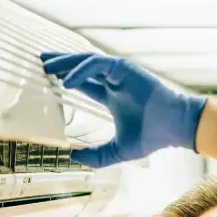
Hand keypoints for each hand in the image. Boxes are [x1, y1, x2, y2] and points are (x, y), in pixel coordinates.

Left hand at [40, 51, 207, 167]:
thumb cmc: (153, 136)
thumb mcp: (118, 151)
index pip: (84, 82)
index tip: (47, 76)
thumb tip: (72, 156)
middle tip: (40, 59)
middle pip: (82, 66)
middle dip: (61, 62)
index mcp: (113, 96)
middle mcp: (115, 81)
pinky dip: (81, 71)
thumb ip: (96, 155)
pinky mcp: (126, 68)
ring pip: (87, 61)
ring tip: (47, 65)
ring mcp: (120, 73)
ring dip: (66, 62)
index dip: (66, 77)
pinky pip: (98, 65)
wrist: (175, 127)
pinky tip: (67, 80)